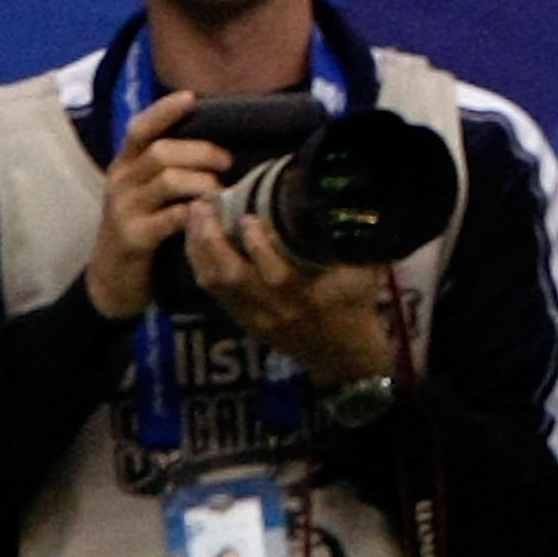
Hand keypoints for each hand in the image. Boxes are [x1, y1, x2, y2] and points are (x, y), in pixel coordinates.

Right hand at [89, 94, 231, 323]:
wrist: (110, 283)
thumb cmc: (138, 229)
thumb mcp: (143, 194)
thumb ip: (167, 168)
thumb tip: (215, 142)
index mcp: (124, 165)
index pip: (140, 128)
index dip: (164, 110)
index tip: (192, 98)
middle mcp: (121, 182)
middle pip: (161, 152)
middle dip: (200, 151)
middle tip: (228, 160)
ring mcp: (124, 210)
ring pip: (168, 180)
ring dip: (202, 181)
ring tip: (222, 189)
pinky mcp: (134, 238)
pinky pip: (171, 217)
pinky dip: (195, 213)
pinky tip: (209, 215)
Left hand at [182, 206, 397, 389]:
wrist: (342, 357)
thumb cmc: (355, 307)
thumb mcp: (364, 274)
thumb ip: (351, 241)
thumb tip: (341, 200)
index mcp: (308, 296)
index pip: (276, 273)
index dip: (258, 245)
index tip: (248, 216)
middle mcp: (276, 309)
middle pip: (233, 277)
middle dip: (213, 240)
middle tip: (203, 205)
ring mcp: (255, 318)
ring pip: (216, 285)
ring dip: (199, 250)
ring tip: (194, 216)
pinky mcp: (244, 322)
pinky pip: (214, 294)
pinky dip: (201, 265)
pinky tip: (195, 241)